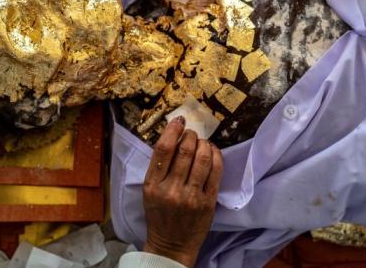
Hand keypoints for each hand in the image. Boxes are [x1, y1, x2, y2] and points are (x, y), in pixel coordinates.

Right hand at [142, 117, 222, 266]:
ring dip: (204, 144)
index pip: (163, 149)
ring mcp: (191, 196)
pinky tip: (213, 152)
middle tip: (192, 133)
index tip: (179, 121)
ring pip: (202, 158)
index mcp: (152, 185)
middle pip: (185, 150)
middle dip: (191, 136)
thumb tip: (174, 137)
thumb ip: (159, 168)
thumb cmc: (159, 215)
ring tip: (203, 142)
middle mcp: (171, 189)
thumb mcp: (149, 191)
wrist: (171, 244)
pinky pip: (215, 172)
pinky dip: (216, 156)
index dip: (172, 130)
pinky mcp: (208, 202)